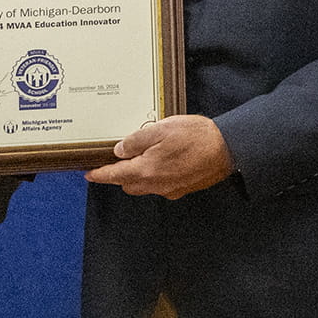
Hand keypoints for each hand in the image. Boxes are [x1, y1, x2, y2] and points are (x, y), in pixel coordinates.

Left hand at [86, 115, 234, 198]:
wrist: (228, 149)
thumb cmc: (196, 136)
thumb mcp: (161, 129)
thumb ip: (136, 141)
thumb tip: (120, 150)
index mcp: (146, 170)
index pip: (115, 175)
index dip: (100, 174)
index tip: (89, 174)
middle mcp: (156, 184)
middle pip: (128, 184)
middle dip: (120, 175)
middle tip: (118, 159)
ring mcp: (170, 188)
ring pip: (144, 187)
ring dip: (138, 177)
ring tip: (143, 158)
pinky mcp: (183, 188)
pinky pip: (161, 186)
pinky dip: (156, 177)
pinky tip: (164, 163)